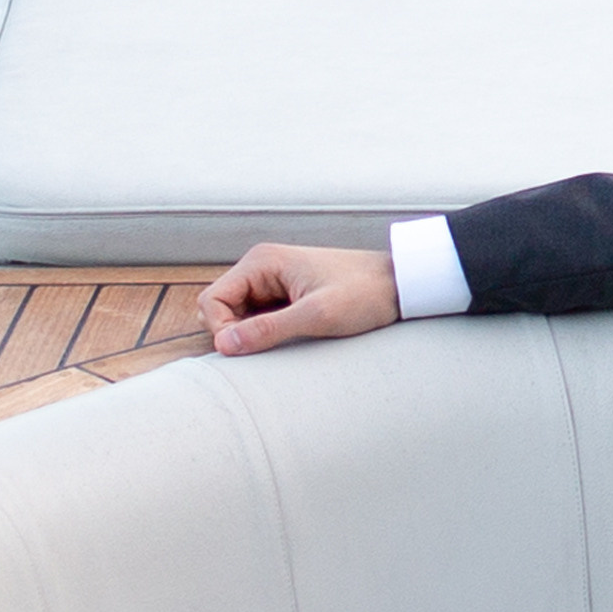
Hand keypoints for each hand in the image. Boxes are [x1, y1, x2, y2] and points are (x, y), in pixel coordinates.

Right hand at [197, 243, 401, 354]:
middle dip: (232, 332)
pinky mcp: (285, 295)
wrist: (400, 284)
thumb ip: (269, 330)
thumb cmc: (364, 293)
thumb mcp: (318, 316)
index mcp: (262, 261)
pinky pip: (257, 318)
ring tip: (285, 339)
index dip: (220, 330)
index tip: (246, 350)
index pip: (212, 300)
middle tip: (268, 346)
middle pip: (219, 308)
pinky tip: (291, 337)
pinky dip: (264, 332)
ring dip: (249, 334)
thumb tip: (224, 345)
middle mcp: (261, 266)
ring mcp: (272, 280)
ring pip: (237, 316)